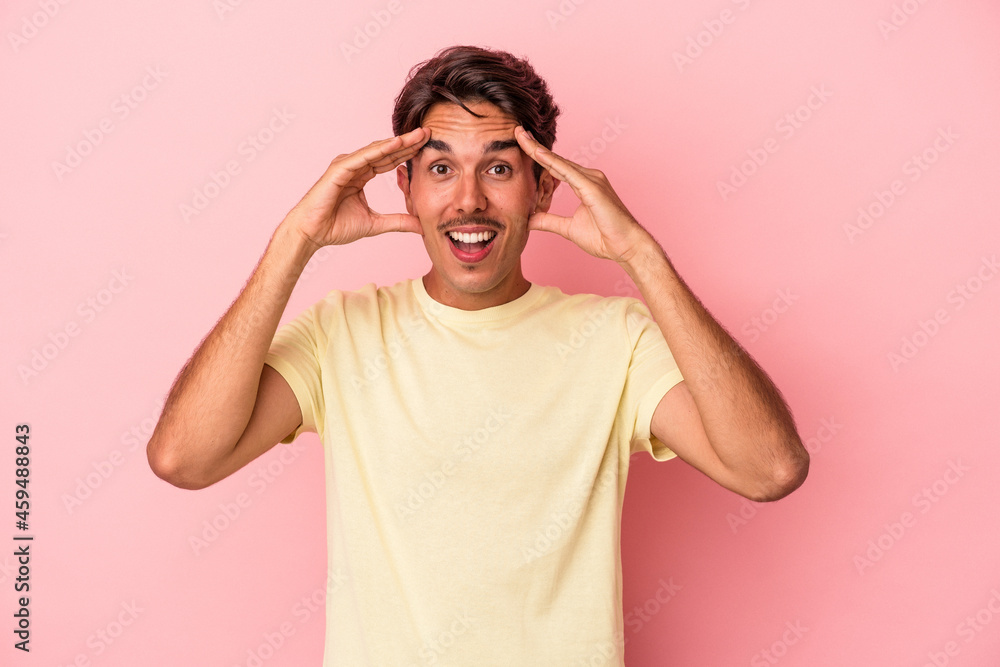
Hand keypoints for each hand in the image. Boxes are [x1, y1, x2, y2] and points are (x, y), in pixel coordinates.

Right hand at [286, 127, 428, 249]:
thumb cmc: (336, 227)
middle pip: (386, 151)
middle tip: (429, 132)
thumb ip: (398, 222)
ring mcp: (346, 165)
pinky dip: (380, 149)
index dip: (407, 153)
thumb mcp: (375, 224)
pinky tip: (396, 143)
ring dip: (398, 142)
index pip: (389, 161)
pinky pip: (363, 157)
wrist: (313, 233)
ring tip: (418, 135)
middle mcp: (354, 166)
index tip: (428, 147)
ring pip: (376, 150)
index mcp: (361, 176)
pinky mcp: (339, 169)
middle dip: (407, 142)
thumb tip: (421, 225)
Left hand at [514, 126, 651, 264]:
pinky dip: (551, 162)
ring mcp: (592, 179)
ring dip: (539, 150)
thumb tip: (528, 220)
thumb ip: (548, 221)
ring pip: (559, 162)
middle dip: (535, 146)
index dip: (538, 156)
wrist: (626, 246)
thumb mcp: (568, 228)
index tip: (521, 144)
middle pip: (556, 160)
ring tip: (521, 136)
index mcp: (583, 184)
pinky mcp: (593, 187)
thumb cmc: (604, 237)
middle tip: (517, 131)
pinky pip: (568, 172)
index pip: (555, 167)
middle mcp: (588, 177)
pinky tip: (537, 153)